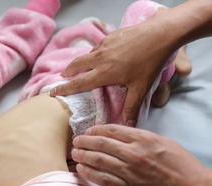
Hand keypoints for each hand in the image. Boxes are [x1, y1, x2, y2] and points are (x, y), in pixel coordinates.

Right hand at [49, 11, 178, 121]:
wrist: (159, 34)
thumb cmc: (150, 62)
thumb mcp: (141, 87)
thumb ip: (132, 107)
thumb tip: (128, 124)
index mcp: (104, 73)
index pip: (78, 83)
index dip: (64, 89)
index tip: (52, 92)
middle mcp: (99, 59)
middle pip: (75, 66)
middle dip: (67, 72)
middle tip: (63, 77)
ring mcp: (104, 45)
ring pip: (86, 55)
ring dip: (80, 62)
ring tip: (79, 67)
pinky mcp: (111, 36)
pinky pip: (97, 46)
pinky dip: (93, 53)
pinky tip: (99, 55)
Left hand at [71, 124, 208, 185]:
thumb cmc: (181, 164)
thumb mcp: (163, 142)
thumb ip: (141, 137)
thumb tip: (120, 135)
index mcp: (144, 139)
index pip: (112, 130)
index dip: (96, 130)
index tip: (89, 131)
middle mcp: (135, 154)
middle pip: (101, 144)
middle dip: (85, 141)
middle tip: (76, 141)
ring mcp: (130, 173)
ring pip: (99, 161)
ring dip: (83, 156)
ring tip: (75, 154)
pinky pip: (103, 180)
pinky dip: (90, 174)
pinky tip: (82, 170)